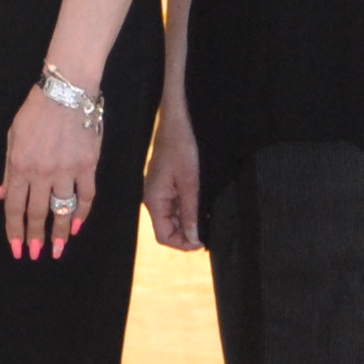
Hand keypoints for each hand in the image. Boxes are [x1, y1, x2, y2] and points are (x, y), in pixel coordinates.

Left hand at [0, 82, 102, 261]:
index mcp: (20, 166)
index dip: (14, 230)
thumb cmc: (35, 114)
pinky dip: (82, 213)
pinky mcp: (88, 166)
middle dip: (35, 237)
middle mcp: (42, 173)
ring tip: (58, 249)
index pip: (15, 207)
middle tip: (35, 255)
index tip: (16, 249)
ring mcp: (67, 171)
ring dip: (60, 233)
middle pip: (37, 213)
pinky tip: (78, 226)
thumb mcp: (12, 140)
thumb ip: (6, 174)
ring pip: (63, 210)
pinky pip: (86, 196)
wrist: (66, 93)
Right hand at [143, 116, 202, 251]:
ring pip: (172, 218)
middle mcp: (153, 198)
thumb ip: (190, 213)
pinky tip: (202, 207)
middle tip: (209, 232)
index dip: (182, 244)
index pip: (163, 236)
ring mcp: (160, 190)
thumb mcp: (191, 183)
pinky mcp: (167, 183)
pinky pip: (175, 205)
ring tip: (208, 220)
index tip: (203, 242)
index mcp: (153, 200)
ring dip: (189, 222)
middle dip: (187, 234)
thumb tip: (193, 239)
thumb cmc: (183, 147)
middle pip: (167, 229)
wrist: (178, 119)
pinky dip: (188, 210)